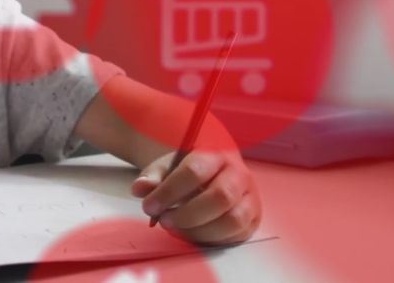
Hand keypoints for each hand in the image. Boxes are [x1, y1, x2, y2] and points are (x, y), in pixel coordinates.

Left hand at [131, 151, 261, 244]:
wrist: (214, 170)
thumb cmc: (188, 169)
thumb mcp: (168, 165)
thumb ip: (153, 176)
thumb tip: (140, 189)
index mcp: (215, 153)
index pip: (194, 171)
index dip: (169, 192)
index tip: (148, 206)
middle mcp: (239, 174)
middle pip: (220, 197)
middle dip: (187, 215)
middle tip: (163, 221)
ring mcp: (250, 197)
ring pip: (232, 220)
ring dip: (200, 230)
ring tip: (176, 229)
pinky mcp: (253, 218)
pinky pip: (236, 235)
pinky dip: (211, 239)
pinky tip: (191, 234)